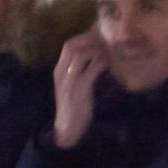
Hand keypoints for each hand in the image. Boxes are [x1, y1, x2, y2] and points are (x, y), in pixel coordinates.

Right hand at [52, 32, 108, 148]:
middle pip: (72, 46)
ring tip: (109, 54)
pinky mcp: (80, 89)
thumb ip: (79, 73)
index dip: (83, 39)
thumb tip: (95, 61)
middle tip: (106, 44)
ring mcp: (70, 80)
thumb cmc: (74, 108)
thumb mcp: (73, 87)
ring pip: (80, 55)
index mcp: (59, 70)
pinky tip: (109, 66)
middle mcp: (61, 72)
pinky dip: (101, 65)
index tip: (98, 40)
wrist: (67, 128)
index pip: (67, 45)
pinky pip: (91, 71)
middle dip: (90, 41)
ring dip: (96, 51)